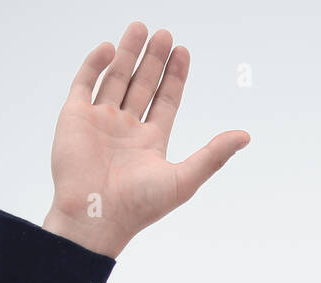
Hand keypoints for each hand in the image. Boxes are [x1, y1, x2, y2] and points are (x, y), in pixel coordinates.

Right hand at [42, 22, 249, 256]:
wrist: (96, 216)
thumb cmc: (140, 206)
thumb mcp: (184, 178)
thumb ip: (214, 155)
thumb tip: (246, 136)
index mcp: (150, 142)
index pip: (165, 100)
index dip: (175, 76)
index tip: (183, 51)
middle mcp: (125, 129)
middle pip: (142, 84)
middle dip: (154, 59)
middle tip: (165, 33)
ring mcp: (99, 121)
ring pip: (115, 78)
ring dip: (128, 53)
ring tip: (141, 27)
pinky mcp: (74, 118)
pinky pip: (84, 83)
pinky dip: (95, 64)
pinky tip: (110, 48)